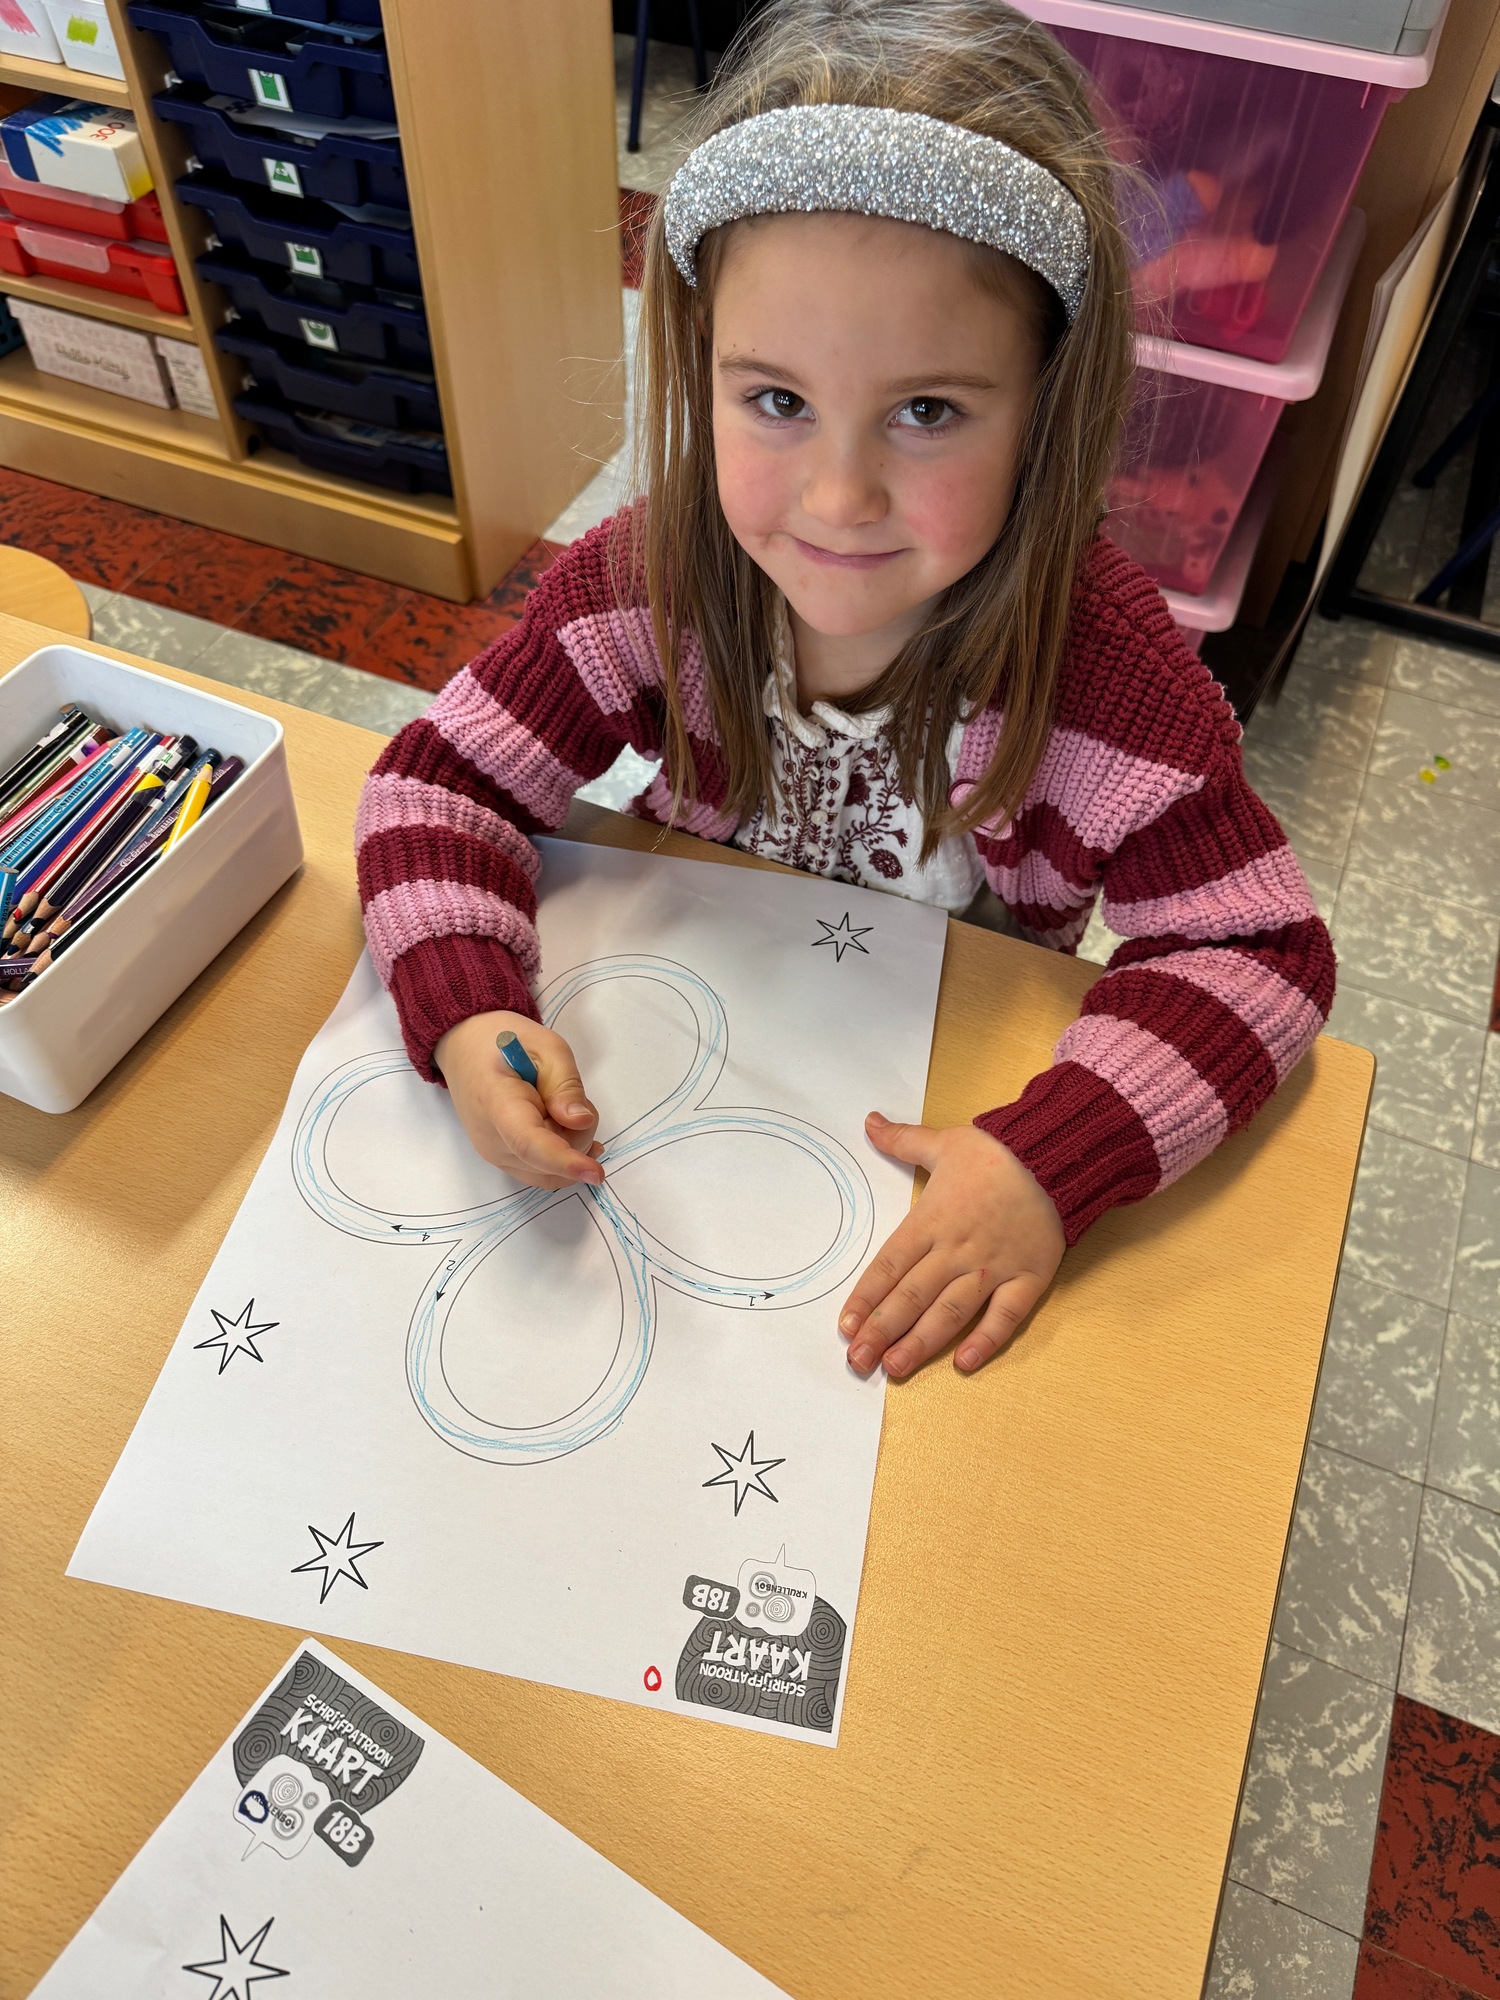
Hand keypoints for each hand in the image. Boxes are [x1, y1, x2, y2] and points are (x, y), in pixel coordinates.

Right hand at [433, 1010, 603, 1192]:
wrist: (466, 1051)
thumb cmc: (504, 1042)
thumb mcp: (547, 1047)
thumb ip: (566, 1085)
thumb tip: (581, 1122)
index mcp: (497, 1104)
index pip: (530, 1144)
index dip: (564, 1161)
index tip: (596, 1173)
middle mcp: (491, 1140)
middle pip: (550, 1161)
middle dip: (577, 1134)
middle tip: (567, 1094)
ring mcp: (495, 1155)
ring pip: (551, 1171)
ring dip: (571, 1144)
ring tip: (558, 1105)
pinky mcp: (503, 1161)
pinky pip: (542, 1172)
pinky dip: (563, 1155)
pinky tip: (568, 1128)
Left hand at [839, 1115, 1063, 1379]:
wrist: (1056, 1155)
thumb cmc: (997, 1152)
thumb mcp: (943, 1142)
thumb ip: (902, 1140)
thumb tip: (869, 1121)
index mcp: (931, 1220)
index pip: (889, 1266)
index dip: (865, 1299)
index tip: (845, 1327)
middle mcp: (956, 1249)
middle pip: (912, 1296)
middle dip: (882, 1331)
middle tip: (859, 1361)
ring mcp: (993, 1267)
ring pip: (951, 1311)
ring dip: (921, 1342)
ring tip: (896, 1368)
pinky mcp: (1028, 1277)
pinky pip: (1006, 1315)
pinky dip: (986, 1339)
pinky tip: (964, 1362)